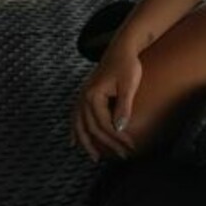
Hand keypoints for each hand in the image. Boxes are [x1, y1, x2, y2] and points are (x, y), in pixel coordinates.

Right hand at [71, 45, 141, 162]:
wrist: (122, 48)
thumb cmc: (127, 65)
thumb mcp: (129, 85)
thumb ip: (123, 107)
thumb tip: (119, 129)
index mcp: (93, 96)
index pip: (104, 125)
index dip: (117, 138)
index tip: (131, 146)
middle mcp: (84, 97)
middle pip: (92, 128)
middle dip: (107, 144)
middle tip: (122, 156)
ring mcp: (82, 96)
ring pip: (79, 125)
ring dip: (87, 142)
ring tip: (94, 157)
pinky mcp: (85, 94)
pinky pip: (76, 116)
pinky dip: (75, 130)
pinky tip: (74, 141)